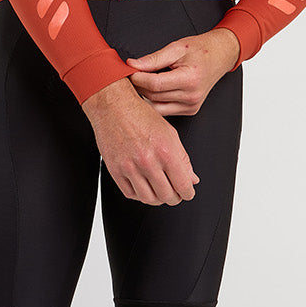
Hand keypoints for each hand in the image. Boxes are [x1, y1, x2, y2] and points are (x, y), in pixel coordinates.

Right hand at [81, 77, 199, 205]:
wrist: (113, 107)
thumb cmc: (141, 116)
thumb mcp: (170, 133)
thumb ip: (183, 159)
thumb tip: (192, 179)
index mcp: (165, 151)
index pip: (183, 185)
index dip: (188, 193)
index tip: (187, 193)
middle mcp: (148, 161)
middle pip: (166, 196)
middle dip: (174, 198)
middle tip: (175, 194)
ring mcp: (130, 167)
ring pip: (148, 199)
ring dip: (157, 199)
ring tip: (159, 192)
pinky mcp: (115, 170)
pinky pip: (130, 194)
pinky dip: (139, 195)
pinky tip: (144, 187)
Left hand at [125, 26, 239, 116]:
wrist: (220, 56)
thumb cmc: (200, 50)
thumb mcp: (176, 48)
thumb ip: (153, 59)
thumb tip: (133, 65)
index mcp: (190, 79)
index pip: (154, 84)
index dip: (137, 78)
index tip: (129, 71)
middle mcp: (191, 96)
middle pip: (153, 96)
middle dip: (139, 85)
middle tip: (132, 74)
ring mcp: (191, 106)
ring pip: (155, 106)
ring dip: (145, 94)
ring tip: (143, 81)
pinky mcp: (189, 110)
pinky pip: (164, 110)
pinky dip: (155, 101)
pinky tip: (154, 90)